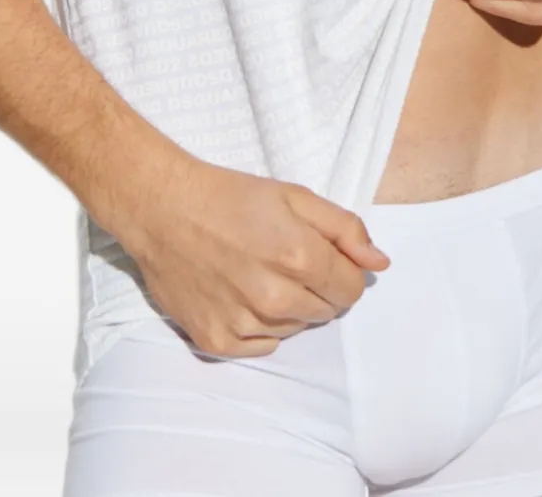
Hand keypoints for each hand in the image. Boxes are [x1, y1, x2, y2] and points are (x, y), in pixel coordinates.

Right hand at [120, 153, 390, 358]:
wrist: (163, 209)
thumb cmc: (229, 197)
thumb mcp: (294, 196)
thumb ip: (345, 229)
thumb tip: (379, 264)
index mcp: (299, 256)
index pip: (351, 289)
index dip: (342, 270)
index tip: (321, 255)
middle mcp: (274, 298)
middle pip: (326, 311)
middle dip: (317, 287)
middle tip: (284, 258)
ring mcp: (243, 324)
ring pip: (295, 330)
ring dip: (288, 307)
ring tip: (258, 272)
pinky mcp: (216, 342)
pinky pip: (262, 346)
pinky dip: (259, 326)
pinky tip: (240, 294)